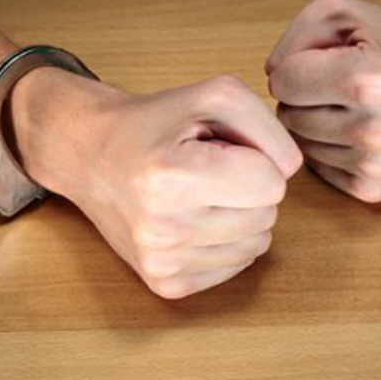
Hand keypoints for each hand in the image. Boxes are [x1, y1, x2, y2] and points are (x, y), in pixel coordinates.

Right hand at [12, 69, 301, 298]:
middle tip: (204, 170)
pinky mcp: (164, 284)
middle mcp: (162, 229)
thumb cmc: (154, 125)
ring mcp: (161, 262)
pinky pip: (235, 266)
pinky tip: (190, 219)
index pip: (272, 185)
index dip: (255, 159)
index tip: (219, 149)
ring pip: (256, 245)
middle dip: (247, 187)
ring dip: (237, 215)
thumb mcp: (213, 95)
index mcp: (170, 177)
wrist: (92, 157)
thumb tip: (288, 175)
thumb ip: (267, 125)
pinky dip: (223, 241)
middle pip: (267, 217)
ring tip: (195, 193)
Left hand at [266, 0, 380, 202]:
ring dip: (313, 125)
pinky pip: (315, 167)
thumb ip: (298, 33)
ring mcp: (376, 165)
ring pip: (298, 144)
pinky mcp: (371, 189)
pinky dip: (327, 150)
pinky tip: (355, 133)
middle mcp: (377, 131)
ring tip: (351, 108)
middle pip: (286, 116)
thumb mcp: (347, 17)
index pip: (282, 82)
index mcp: (371, 82)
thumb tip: (272, 75)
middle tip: (340, 88)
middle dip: (304, 99)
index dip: (295, 68)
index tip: (323, 63)